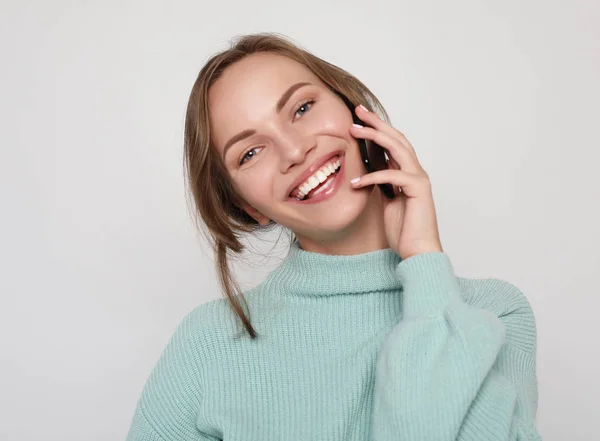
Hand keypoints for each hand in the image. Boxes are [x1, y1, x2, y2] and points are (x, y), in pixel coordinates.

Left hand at [349, 105, 443, 259]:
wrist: (418, 251)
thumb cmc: (404, 230)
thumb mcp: (387, 201)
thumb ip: (381, 184)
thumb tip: (367, 171)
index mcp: (408, 174)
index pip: (392, 144)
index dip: (377, 129)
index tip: (359, 119)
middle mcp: (416, 172)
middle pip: (396, 138)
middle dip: (376, 123)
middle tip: (357, 112)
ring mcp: (419, 179)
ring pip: (398, 148)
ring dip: (375, 137)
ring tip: (355, 130)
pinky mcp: (418, 190)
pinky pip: (393, 176)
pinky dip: (373, 176)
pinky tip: (356, 181)